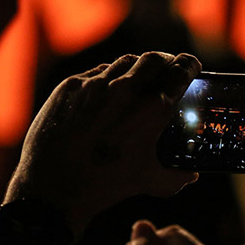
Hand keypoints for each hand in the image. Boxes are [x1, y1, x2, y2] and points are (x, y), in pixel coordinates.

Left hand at [5, 52, 199, 231]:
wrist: (53, 186)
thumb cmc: (105, 185)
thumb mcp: (149, 182)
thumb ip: (177, 177)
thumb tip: (191, 175)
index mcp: (153, 109)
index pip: (181, 71)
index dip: (190, 65)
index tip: (191, 66)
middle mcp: (126, 89)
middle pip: (155, 58)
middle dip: (166, 61)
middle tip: (168, 69)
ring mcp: (96, 84)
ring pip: (125, 62)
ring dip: (138, 68)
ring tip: (139, 79)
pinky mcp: (71, 86)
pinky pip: (97, 73)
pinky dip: (109, 78)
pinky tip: (108, 92)